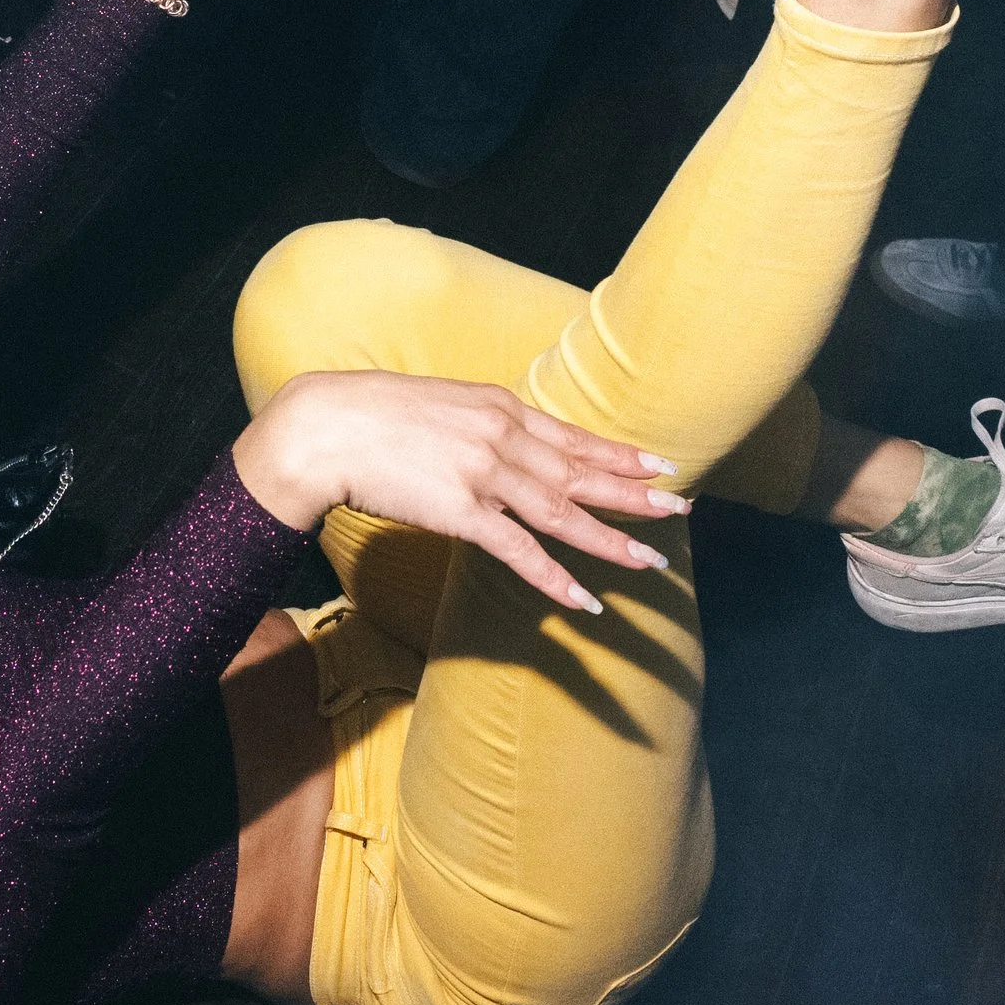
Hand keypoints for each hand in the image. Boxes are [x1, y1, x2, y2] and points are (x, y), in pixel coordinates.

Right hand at [230, 369, 689, 614]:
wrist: (324, 428)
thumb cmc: (369, 416)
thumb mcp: (439, 405)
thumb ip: (478, 424)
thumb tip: (503, 443)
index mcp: (499, 406)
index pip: (573, 435)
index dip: (619, 453)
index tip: (660, 464)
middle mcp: (503, 436)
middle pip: (581, 472)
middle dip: (634, 492)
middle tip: (681, 507)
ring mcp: (485, 474)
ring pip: (563, 512)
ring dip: (610, 538)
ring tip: (650, 559)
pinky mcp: (461, 511)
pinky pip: (520, 552)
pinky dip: (555, 577)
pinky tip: (584, 600)